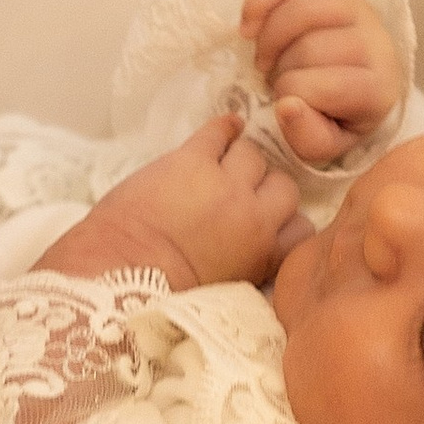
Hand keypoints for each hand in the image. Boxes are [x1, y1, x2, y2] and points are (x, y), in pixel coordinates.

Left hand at [44, 112, 302, 291]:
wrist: (120, 276)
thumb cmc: (165, 296)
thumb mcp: (228, 293)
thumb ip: (252, 268)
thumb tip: (253, 253)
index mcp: (265, 256)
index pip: (303, 229)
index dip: (285, 222)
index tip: (269, 223)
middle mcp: (255, 216)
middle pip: (284, 186)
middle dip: (265, 189)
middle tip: (241, 194)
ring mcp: (226, 184)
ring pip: (254, 155)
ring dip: (240, 161)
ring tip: (223, 166)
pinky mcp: (192, 160)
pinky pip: (219, 132)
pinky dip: (224, 128)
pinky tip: (226, 127)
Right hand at [242, 0, 403, 165]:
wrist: (359, 81)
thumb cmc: (337, 116)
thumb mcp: (325, 142)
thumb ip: (308, 139)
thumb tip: (286, 107)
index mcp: (378, 90)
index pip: (328, 88)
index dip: (293, 97)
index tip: (285, 103)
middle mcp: (377, 44)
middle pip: (314, 47)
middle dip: (280, 67)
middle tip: (271, 80)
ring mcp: (359, 9)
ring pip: (308, 7)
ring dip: (271, 33)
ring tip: (263, 54)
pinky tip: (250, 22)